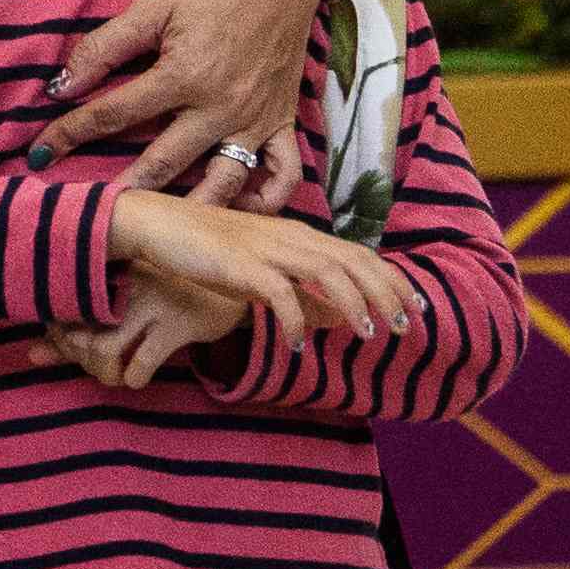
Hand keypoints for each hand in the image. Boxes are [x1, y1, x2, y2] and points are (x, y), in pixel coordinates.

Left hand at [33, 0, 326, 208]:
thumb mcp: (154, 4)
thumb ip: (106, 46)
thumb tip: (61, 83)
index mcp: (184, 75)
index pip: (114, 114)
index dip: (71, 133)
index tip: (40, 152)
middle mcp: (220, 107)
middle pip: (163, 162)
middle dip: (122, 188)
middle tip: (91, 210)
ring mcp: (255, 119)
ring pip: (223, 182)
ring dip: (191, 209)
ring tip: (159, 226)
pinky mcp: (284, 120)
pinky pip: (283, 173)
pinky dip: (266, 198)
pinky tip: (239, 208)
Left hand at [47, 271, 245, 392]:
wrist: (225, 289)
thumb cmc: (162, 300)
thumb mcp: (118, 311)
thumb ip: (74, 332)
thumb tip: (32, 356)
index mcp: (106, 275)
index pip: (62, 314)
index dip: (62, 343)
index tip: (78, 352)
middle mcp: (123, 285)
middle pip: (78, 335)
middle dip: (83, 363)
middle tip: (100, 368)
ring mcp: (150, 302)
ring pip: (103, 349)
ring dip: (104, 374)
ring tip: (117, 375)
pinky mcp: (178, 323)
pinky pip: (142, 360)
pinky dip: (133, 377)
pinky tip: (137, 376)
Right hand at [107, 189, 419, 353]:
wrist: (156, 224)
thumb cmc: (208, 248)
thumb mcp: (263, 271)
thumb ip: (301, 292)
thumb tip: (338, 319)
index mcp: (297, 234)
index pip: (357, 253)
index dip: (390, 278)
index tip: (413, 305)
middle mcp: (289, 236)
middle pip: (352, 261)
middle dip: (384, 292)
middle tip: (403, 325)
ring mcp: (266, 248)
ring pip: (326, 272)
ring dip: (352, 303)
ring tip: (367, 334)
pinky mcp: (240, 265)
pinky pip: (279, 293)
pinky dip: (295, 319)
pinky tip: (298, 345)